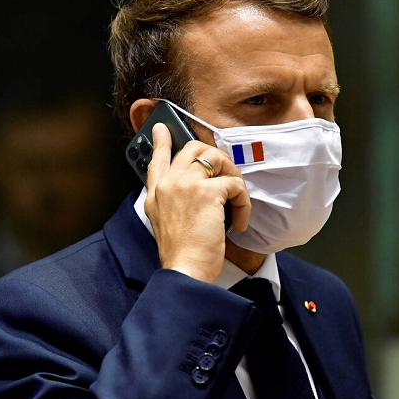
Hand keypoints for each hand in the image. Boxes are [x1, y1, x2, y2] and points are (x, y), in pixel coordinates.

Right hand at [145, 123, 250, 282]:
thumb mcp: (165, 225)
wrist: (184, 270)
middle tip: (227, 179)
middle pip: (193, 150)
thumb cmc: (181, 255)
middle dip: (217, 159)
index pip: (156, 159)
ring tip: (236, 203)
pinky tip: (239, 223)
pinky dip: (244, 204)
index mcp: (155, 194)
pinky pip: (234, 185)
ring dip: (234, 179)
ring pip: (217, 160)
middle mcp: (167, 184)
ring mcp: (185, 185)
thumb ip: (174, 203)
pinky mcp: (207, 193)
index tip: (162, 128)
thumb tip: (199, 190)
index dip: (161, 141)